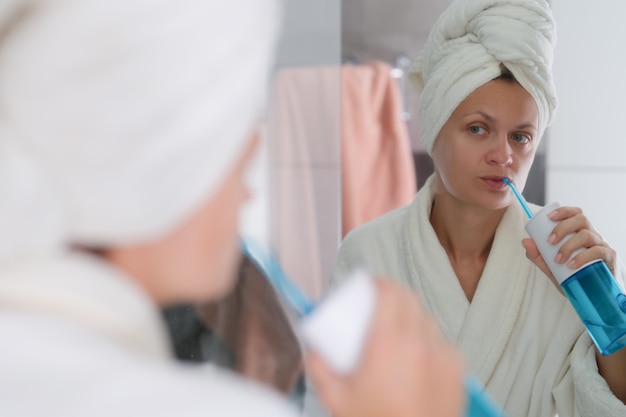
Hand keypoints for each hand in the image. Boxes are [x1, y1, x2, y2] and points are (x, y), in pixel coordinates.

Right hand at [306, 279, 464, 416]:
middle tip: (376, 309)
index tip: (368, 288)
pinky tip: (415, 360)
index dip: (378, 283)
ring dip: (410, 318)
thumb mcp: (336, 400)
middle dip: (392, 297)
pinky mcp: (458, 370)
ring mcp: (444, 355)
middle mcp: (421, 343)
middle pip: (410, 299)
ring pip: (427, 318)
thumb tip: (314, 347)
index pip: (390, 292)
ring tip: (395, 337)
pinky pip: (441, 341)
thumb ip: (319, 368)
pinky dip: (427, 341)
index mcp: (388, 344)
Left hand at [522, 206, 615, 289]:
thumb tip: (525, 241)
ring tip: (559, 259)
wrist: (590, 296)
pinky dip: (583, 257)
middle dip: (563, 227)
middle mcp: (591, 235)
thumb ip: (538, 255)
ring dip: (569, 245)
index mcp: (579, 232)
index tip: (549, 217)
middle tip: (549, 242)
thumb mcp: (551, 266)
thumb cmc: (571, 276)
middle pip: (581, 219)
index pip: (575, 214)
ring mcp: (601, 245)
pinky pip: (598, 251)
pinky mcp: (609, 258)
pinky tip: (572, 265)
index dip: (564, 211)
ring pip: (587, 235)